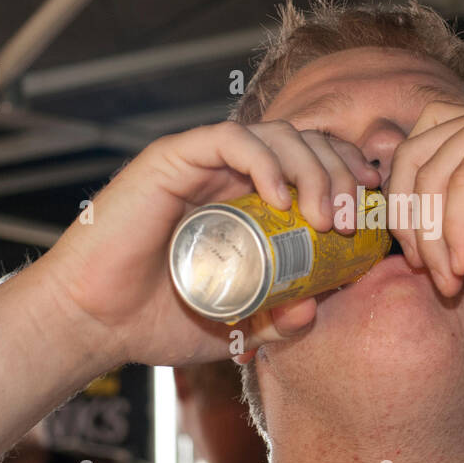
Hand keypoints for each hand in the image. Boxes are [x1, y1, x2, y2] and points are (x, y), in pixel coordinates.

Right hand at [29, 119, 382, 369]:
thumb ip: (272, 321)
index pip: (312, 166)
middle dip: (341, 173)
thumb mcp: (233, 327)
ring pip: (276, 135)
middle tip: (354, 219)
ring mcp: (201, 162)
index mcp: (246, 200)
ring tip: (327, 216)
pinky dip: (265, 160)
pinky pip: (231, 139)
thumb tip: (313, 310)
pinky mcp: (172, 158)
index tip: (371, 213)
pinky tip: (282, 197)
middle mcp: (228, 174)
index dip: (348, 178)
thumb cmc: (154, 322)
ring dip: (313, 168)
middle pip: (305, 144)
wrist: (92, 325)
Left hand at [384, 92, 463, 294]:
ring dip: (429, 234)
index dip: (406, 214)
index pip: (416, 163)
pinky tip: (462, 259)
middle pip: (411, 164)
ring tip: (448, 280)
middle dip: (408, 226)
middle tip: (430, 277)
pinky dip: (454, 220)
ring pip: (432, 172)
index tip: (424, 268)